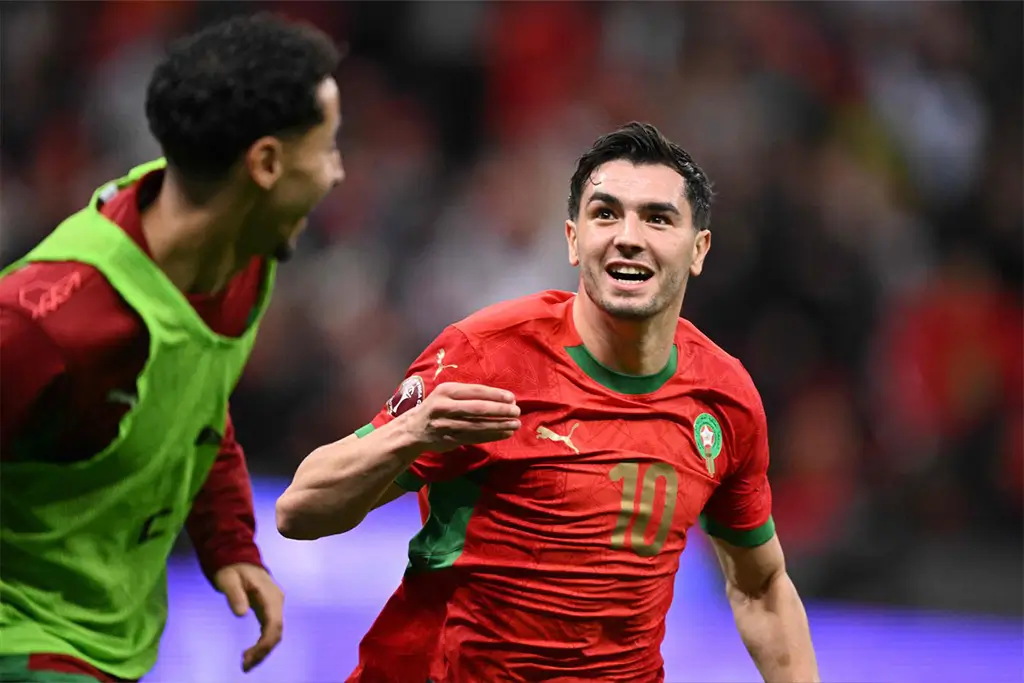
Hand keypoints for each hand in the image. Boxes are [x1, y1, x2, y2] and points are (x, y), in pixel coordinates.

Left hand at [213, 563, 283, 672]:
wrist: (239, 557)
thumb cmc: (232, 568)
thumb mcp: (228, 579)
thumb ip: (235, 594)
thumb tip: (242, 614)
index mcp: (269, 594)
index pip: (274, 623)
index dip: (265, 643)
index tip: (249, 656)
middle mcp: (277, 600)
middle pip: (277, 632)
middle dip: (263, 651)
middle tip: (244, 665)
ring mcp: (275, 605)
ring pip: (275, 633)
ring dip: (263, 650)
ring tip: (245, 663)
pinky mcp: (270, 609)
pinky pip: (270, 629)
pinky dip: (262, 643)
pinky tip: (251, 652)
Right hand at [402, 382, 520, 452]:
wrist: (414, 429)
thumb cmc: (437, 407)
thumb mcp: (446, 394)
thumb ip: (468, 394)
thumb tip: (500, 397)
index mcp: (446, 391)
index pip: (476, 391)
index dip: (496, 395)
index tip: (512, 398)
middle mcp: (445, 407)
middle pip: (478, 409)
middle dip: (500, 411)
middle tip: (517, 412)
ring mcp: (447, 425)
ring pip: (478, 425)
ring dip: (499, 425)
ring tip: (515, 424)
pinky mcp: (450, 439)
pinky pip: (475, 438)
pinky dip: (492, 436)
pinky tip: (504, 433)